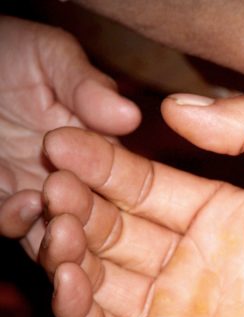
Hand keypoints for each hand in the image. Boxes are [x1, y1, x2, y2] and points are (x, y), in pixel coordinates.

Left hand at [0, 16, 139, 251]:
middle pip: (95, 222)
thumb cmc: (4, 49)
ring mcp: (31, 193)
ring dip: (62, 240)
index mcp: (101, 152)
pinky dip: (18, 222)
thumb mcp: (50, 56)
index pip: (125, 183)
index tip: (121, 187)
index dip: (126, 192)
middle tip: (91, 218)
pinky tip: (26, 205)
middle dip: (94, 227)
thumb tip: (130, 116)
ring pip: (55, 236)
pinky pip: (9, 224)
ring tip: (61, 224)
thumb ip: (86, 86)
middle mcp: (73, 181)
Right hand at [38, 94, 243, 316]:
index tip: (68, 144)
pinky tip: (69, 279)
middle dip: (75, 205)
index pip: (144, 185)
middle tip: (53, 186)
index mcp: (221, 216)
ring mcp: (183, 313)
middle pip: (112, 229)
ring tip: (56, 230)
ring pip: (101, 279)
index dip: (102, 164)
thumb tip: (176, 108)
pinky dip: (79, 311)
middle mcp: (194, 263)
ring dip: (68, 251)